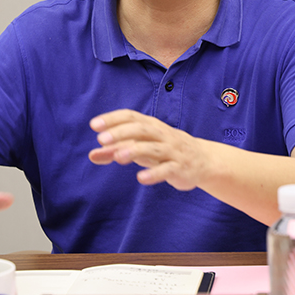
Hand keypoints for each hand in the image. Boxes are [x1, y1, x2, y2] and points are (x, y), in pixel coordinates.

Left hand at [88, 109, 210, 190]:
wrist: (202, 160)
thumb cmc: (164, 151)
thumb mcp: (141, 148)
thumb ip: (116, 150)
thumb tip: (92, 155)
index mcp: (151, 126)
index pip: (131, 116)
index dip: (113, 119)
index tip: (94, 125)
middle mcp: (162, 135)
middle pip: (141, 129)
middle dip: (121, 133)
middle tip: (102, 140)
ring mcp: (172, 151)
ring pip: (153, 148)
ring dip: (135, 151)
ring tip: (118, 157)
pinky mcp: (180, 168)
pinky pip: (167, 169)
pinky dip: (154, 173)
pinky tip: (141, 178)